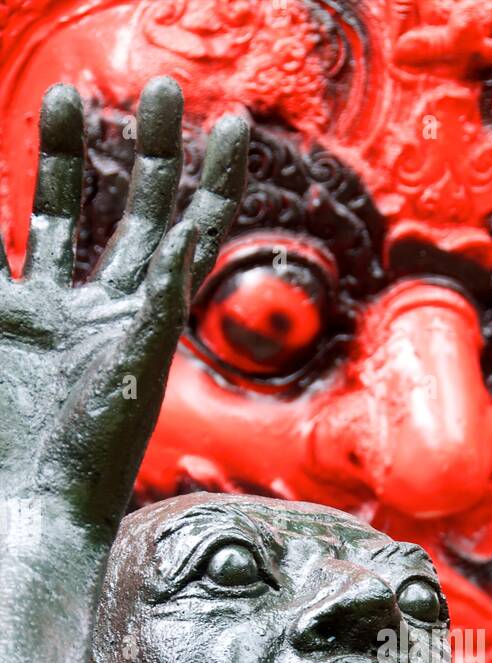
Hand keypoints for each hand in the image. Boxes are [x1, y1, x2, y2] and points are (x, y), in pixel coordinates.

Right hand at [0, 77, 248, 538]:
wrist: (24, 511)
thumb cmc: (88, 464)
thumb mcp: (131, 376)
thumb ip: (156, 304)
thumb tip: (190, 230)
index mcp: (150, 322)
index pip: (193, 235)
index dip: (215, 181)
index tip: (233, 124)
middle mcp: (105, 309)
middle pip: (134, 211)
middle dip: (149, 151)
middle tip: (162, 89)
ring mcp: (49, 312)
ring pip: (59, 215)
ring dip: (64, 158)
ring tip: (67, 98)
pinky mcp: (2, 323)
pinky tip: (7, 172)